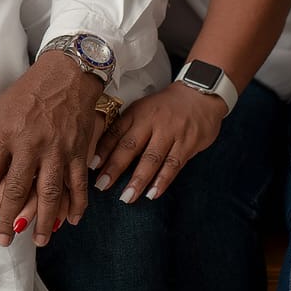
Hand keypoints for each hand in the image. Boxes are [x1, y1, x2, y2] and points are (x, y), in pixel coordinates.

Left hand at [0, 53, 98, 247]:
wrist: (68, 73)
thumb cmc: (26, 93)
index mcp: (7, 135)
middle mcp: (32, 145)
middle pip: (17, 189)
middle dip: (7, 218)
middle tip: (2, 240)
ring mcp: (58, 149)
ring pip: (49, 193)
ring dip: (42, 220)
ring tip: (36, 241)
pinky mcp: (79, 150)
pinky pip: (78, 183)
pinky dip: (76, 204)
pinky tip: (70, 222)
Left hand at [90, 82, 224, 200]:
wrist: (200, 93)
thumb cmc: (166, 106)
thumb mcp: (143, 109)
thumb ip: (127, 128)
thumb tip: (103, 153)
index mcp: (137, 113)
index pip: (116, 132)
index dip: (102, 150)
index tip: (90, 167)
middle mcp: (152, 122)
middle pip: (130, 147)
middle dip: (115, 168)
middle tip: (102, 186)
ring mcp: (171, 132)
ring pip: (152, 159)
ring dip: (138, 180)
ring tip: (127, 197)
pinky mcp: (188, 143)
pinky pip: (174, 164)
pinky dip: (163, 181)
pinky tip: (153, 194)